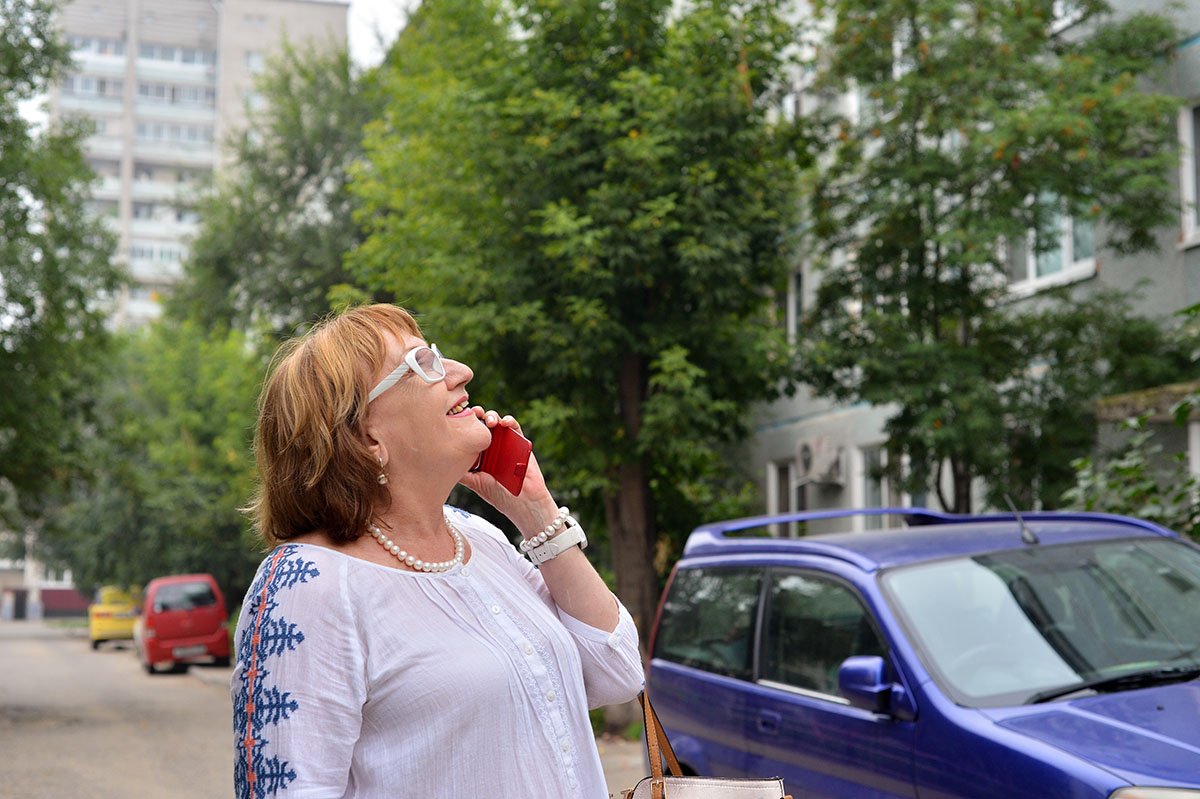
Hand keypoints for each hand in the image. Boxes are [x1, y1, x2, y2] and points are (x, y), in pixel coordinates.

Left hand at [458, 408, 558, 535]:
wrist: (523, 503)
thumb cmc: (500, 495)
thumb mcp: (476, 483)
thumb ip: (463, 473)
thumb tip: (441, 463)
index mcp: (479, 453)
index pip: (470, 433)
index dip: (464, 423)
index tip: (457, 417)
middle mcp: (491, 446)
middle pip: (482, 424)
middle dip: (477, 414)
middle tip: (473, 413)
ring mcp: (505, 443)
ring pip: (497, 422)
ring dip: (492, 416)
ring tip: (489, 421)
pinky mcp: (520, 442)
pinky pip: (515, 428)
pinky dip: (510, 421)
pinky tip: (504, 423)